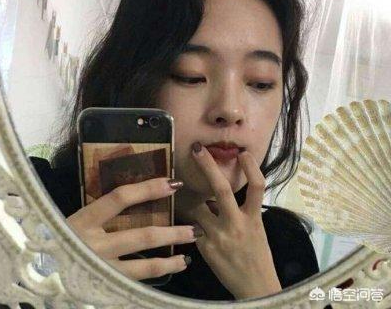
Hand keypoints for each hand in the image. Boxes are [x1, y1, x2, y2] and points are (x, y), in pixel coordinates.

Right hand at [67, 177, 194, 280]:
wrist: (42, 270)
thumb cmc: (64, 236)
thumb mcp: (80, 217)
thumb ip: (104, 209)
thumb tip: (140, 191)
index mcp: (86, 219)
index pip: (120, 197)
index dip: (148, 189)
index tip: (173, 183)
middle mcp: (94, 244)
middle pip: (141, 235)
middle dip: (172, 232)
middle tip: (194, 228)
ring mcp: (101, 267)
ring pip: (144, 263)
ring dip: (170, 258)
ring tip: (190, 251)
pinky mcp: (106, 284)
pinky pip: (138, 279)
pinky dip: (159, 272)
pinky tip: (176, 265)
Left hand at [190, 144, 281, 298]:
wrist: (255, 288)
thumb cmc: (257, 255)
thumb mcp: (256, 230)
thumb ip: (241, 211)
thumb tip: (218, 193)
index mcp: (253, 219)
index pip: (257, 187)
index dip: (251, 167)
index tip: (243, 152)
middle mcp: (236, 224)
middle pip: (222, 189)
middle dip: (208, 166)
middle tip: (197, 149)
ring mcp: (218, 236)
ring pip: (196, 207)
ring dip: (188, 197)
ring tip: (178, 187)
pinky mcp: (205, 248)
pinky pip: (191, 227)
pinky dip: (187, 219)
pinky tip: (181, 218)